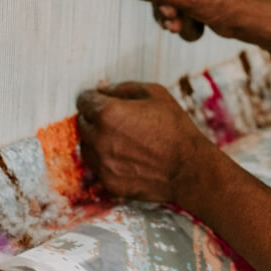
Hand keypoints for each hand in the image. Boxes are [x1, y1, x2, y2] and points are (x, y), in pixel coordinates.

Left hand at [76, 82, 213, 203]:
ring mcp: (102, 163)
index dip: (94, 99)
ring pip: (86, 146)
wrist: (188, 169)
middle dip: (94, 119)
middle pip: (82, 123)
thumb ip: (123, 88)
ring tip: (122, 141)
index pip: (83, 100)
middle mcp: (99, 139)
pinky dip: (106, 161)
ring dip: (97, 141)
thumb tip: (103, 88)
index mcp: (108, 113)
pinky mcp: (108, 182)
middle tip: (117, 122)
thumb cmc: (176, 128)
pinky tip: (127, 158)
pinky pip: (98, 167)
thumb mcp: (155, 94)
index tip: (102, 101)